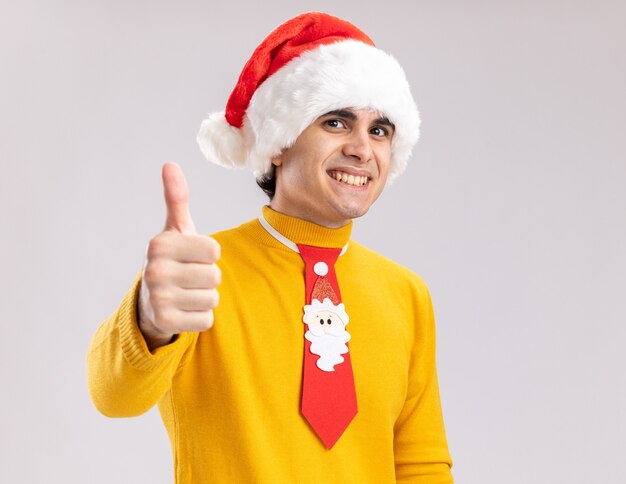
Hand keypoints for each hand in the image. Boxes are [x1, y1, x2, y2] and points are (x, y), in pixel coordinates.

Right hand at [138, 162, 220, 349]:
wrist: (150, 302)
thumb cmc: (172, 260)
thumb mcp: (175, 229)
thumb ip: (176, 198)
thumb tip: (170, 164)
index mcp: (160, 244)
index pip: (214, 251)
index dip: (208, 256)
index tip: (191, 258)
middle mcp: (155, 270)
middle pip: (215, 276)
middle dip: (208, 279)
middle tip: (188, 278)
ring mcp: (158, 297)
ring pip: (213, 299)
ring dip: (205, 299)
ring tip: (186, 294)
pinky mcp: (165, 322)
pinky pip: (207, 320)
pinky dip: (200, 318)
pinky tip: (183, 311)